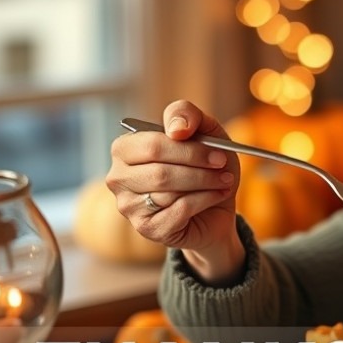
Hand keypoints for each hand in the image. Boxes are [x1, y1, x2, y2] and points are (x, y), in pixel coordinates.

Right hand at [106, 100, 243, 283]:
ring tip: (222, 182)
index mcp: (125, 149)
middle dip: (200, 169)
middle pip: (160, 172)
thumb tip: (176, 128)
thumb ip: (186, 114)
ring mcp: (128, 206)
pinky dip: (205, 201)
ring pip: (169, 193)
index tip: (219, 153)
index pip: (152, 146)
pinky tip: (215, 196)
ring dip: (205, 184)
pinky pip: (178, 211)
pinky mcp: (146, 228)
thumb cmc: (203, 166)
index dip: (190, 150)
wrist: (215, 208)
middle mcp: (118, 177)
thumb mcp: (203, 132)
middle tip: (223, 167)